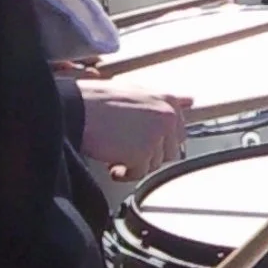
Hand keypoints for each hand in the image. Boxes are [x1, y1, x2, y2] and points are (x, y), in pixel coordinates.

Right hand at [76, 77, 190, 180]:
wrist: (76, 108)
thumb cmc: (98, 101)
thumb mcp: (136, 93)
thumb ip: (163, 101)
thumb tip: (191, 100)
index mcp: (168, 101)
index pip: (178, 133)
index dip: (159, 144)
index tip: (145, 147)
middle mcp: (168, 117)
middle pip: (169, 152)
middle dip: (147, 156)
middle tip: (125, 151)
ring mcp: (157, 135)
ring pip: (154, 165)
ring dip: (134, 165)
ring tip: (114, 153)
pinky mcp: (143, 152)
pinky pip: (139, 174)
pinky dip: (124, 174)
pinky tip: (111, 165)